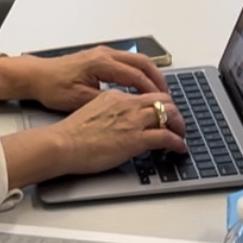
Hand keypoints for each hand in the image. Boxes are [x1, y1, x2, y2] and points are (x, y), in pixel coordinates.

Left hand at [0, 46, 169, 113]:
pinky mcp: (100, 57)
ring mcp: (103, 53)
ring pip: (137, 59)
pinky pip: (128, 61)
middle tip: (168, 96)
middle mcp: (105, 54)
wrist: (36, 75)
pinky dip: (140, 71)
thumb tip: (126, 109)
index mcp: (101, 63)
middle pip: (142, 62)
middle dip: (158, 79)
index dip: (151, 90)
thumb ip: (105, 102)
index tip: (162, 103)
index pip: (136, 75)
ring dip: (150, 74)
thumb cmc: (53, 87)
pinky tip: (142, 84)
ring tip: (159, 91)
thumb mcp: (79, 100)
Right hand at [46, 88, 188, 175]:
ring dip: (179, 124)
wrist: (62, 144)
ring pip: (169, 113)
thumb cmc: (70, 134)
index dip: (158, 104)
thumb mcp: (92, 112)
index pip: (145, 94)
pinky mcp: (135, 138)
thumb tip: (119, 120)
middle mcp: (127, 104)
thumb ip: (109, 111)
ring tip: (181, 134)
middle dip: (174, 111)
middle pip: (162, 99)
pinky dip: (177, 142)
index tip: (162, 112)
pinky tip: (179, 147)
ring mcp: (132, 120)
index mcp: (115, 96)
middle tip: (177, 122)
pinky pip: (166, 137)